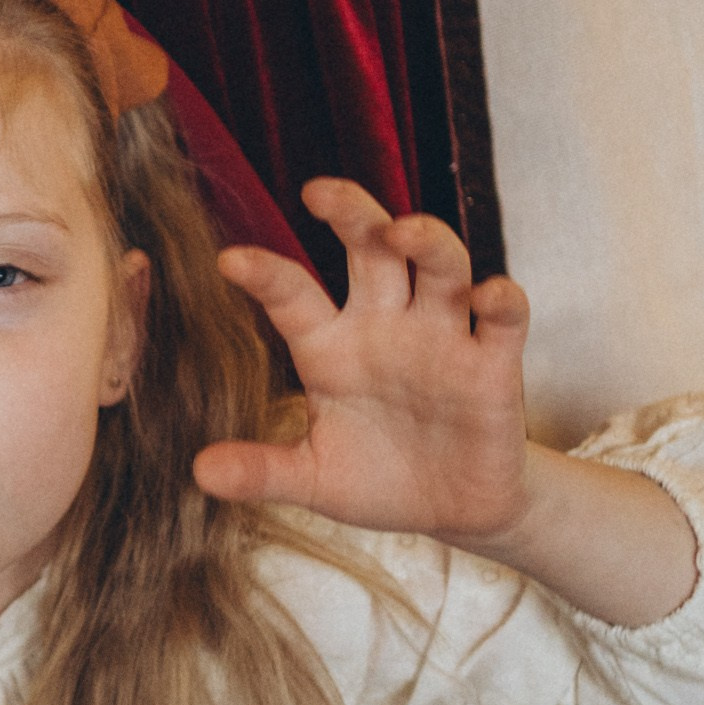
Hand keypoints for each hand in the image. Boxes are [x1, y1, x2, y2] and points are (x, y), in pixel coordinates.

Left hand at [195, 180, 531, 541]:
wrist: (451, 513)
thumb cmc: (376, 480)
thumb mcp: (314, 479)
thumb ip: (264, 472)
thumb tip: (199, 473)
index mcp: (331, 347)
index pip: (293, 296)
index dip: (265, 275)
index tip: (229, 261)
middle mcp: (385, 327)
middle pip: (371, 250)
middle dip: (350, 215)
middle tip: (319, 191)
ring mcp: (442, 338)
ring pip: (440, 265)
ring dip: (426, 240)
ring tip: (402, 230)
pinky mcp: (493, 363)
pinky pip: (504, 318)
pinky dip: (502, 300)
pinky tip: (489, 296)